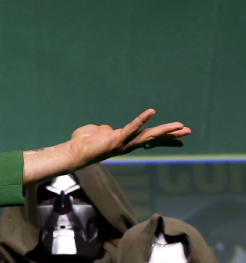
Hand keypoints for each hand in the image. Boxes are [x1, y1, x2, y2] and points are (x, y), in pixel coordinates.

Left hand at [66, 109, 190, 165]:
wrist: (73, 151)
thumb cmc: (82, 142)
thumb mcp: (98, 132)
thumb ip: (105, 129)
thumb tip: (107, 128)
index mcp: (125, 142)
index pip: (148, 140)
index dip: (165, 139)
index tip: (181, 139)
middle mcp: (127, 144)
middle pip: (153, 139)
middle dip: (171, 135)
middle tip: (188, 131)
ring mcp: (123, 143)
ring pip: (147, 136)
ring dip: (164, 130)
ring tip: (179, 126)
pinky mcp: (116, 139)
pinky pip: (131, 127)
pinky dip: (141, 119)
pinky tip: (151, 112)